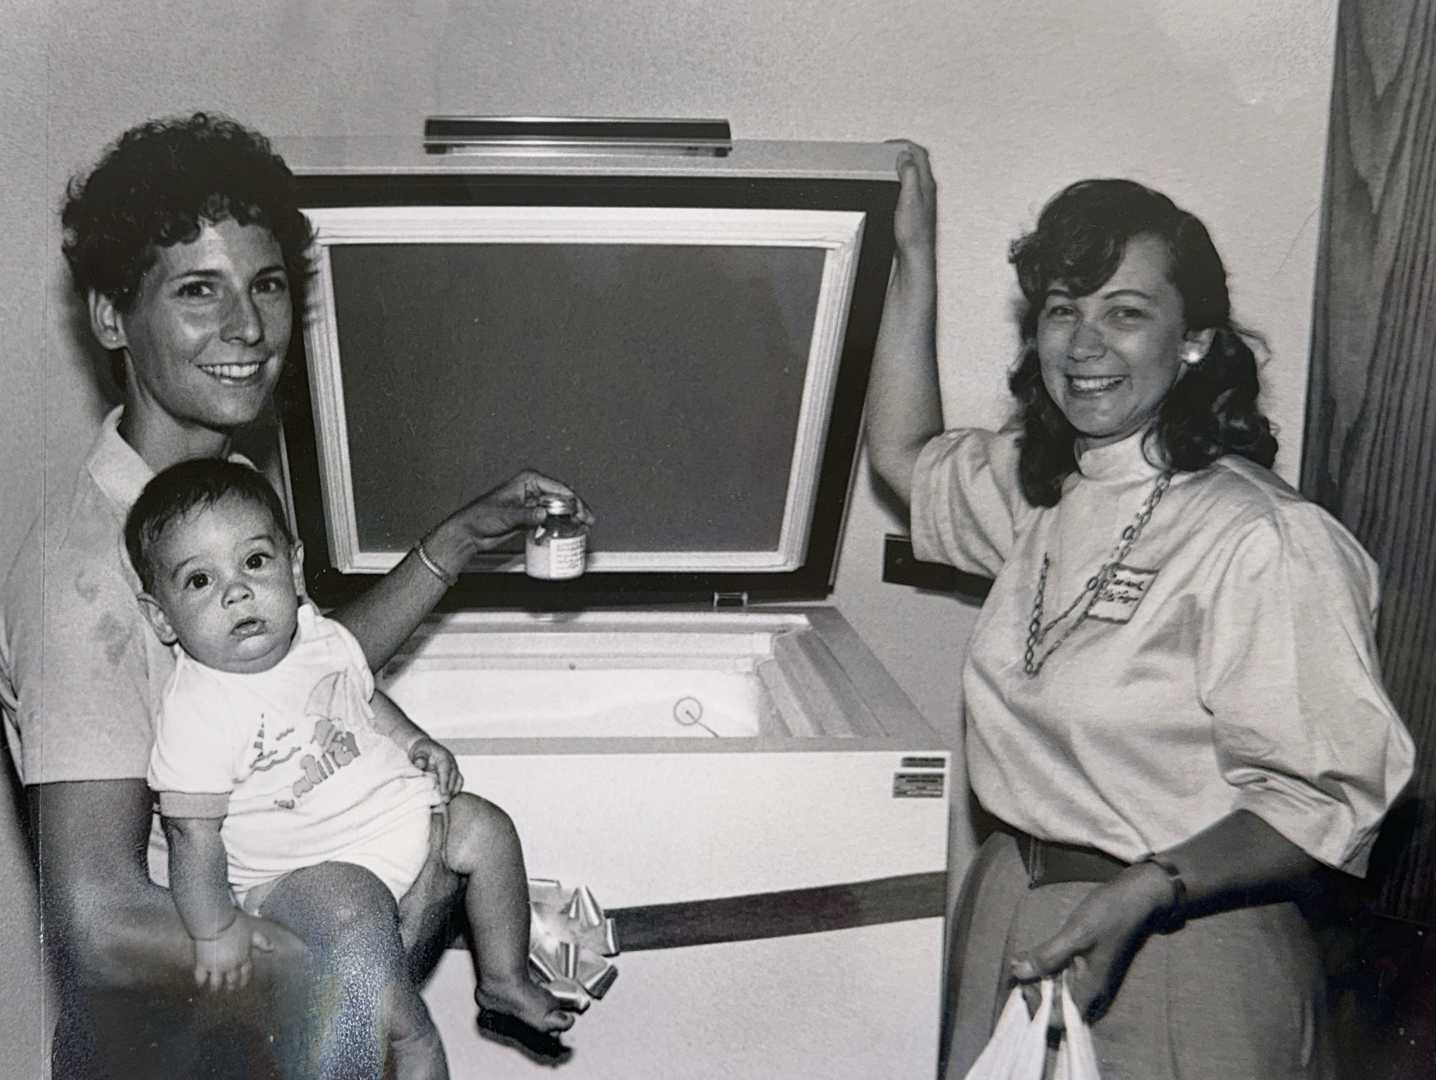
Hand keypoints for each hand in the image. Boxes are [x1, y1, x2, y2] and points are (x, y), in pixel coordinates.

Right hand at [192, 910, 260, 990]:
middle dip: (231, 987)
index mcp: (244, 958)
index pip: (246, 973)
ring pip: (216, 983)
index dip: (245, 980)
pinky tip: (200, 985)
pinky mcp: (203, 965)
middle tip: (229, 990)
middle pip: (232, 981)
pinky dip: (200, 983)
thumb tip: (272, 948)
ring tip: (214, 990)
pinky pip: (200, 978)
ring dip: (216, 988)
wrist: (217, 924)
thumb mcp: (252, 932)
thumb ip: (261, 941)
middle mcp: (231, 966)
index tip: (243, 985)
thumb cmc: (236, 925)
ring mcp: (216, 967)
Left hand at [410, 736, 462, 798]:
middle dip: (449, 792)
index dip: (445, 784)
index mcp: (444, 758)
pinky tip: (446, 799)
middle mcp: (452, 764)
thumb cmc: (421, 750)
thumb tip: (420, 764)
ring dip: (452, 793)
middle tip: (443, 803)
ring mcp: (454, 769)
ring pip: (457, 783)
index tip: (443, 795)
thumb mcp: (418, 752)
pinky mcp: (453, 775)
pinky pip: (457, 784)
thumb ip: (419, 758)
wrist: (425, 747)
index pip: (446, 772)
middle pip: (454, 779)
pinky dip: (453, 792)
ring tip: (444, 803)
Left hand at [435, 470, 593, 557]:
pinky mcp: (531, 515)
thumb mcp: (506, 515)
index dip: (575, 502)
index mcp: (529, 480)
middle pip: (563, 497)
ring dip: (572, 517)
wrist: (470, 531)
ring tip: (583, 528)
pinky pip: (551, 518)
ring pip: (559, 508)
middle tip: (588, 523)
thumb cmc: (482, 516)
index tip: (583, 515)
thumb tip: (543, 514)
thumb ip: (526, 514)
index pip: (559, 489)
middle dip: (577, 509)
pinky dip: (561, 524)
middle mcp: (533, 489)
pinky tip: (569, 532)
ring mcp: (533, 502)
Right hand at [887, 140, 936, 258]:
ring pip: (915, 176)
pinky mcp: (914, 213)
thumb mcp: (910, 198)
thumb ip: (910, 174)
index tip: (890, 144)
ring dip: (902, 168)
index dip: (905, 144)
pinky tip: (892, 190)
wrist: (916, 258)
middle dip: (904, 153)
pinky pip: (909, 190)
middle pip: (919, 163)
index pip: (920, 154)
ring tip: (888, 167)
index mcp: (927, 184)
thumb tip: (905, 155)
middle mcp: (927, 191)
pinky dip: (900, 183)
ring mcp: (922, 202)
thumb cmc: (914, 234)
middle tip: (888, 153)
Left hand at [1009, 861, 1174, 1021]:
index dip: (1036, 1006)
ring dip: (1040, 981)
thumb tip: (1018, 972)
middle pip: (1057, 1010)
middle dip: (1035, 992)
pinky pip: (1065, 980)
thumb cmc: (1109, 915)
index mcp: (1091, 991)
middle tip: (1020, 966)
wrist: (1137, 899)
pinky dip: (1049, 971)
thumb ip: (1048, 956)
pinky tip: (1038, 954)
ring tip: (1024, 959)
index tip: (1024, 981)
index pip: (1057, 1020)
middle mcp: (1093, 992)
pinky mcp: (1090, 968)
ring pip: (1059, 994)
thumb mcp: (1075, 934)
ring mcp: (1092, 981)